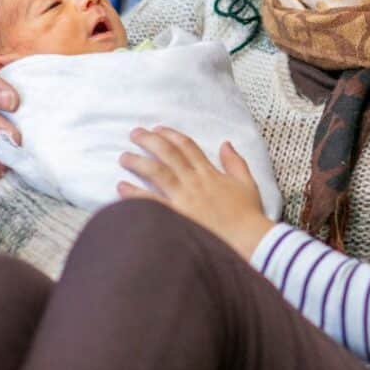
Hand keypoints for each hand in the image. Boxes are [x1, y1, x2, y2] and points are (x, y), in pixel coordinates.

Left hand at [118, 126, 273, 259]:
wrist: (249, 240)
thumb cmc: (249, 216)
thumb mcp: (247, 184)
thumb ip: (235, 162)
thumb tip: (226, 144)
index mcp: (209, 173)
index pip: (187, 147)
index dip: (171, 136)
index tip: (158, 129)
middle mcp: (194, 182)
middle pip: (168, 154)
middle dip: (149, 140)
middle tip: (134, 133)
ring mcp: (184, 198)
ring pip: (156, 172)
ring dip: (138, 162)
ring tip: (124, 157)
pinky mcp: (176, 216)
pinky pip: (151, 201)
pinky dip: (134, 194)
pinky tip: (121, 187)